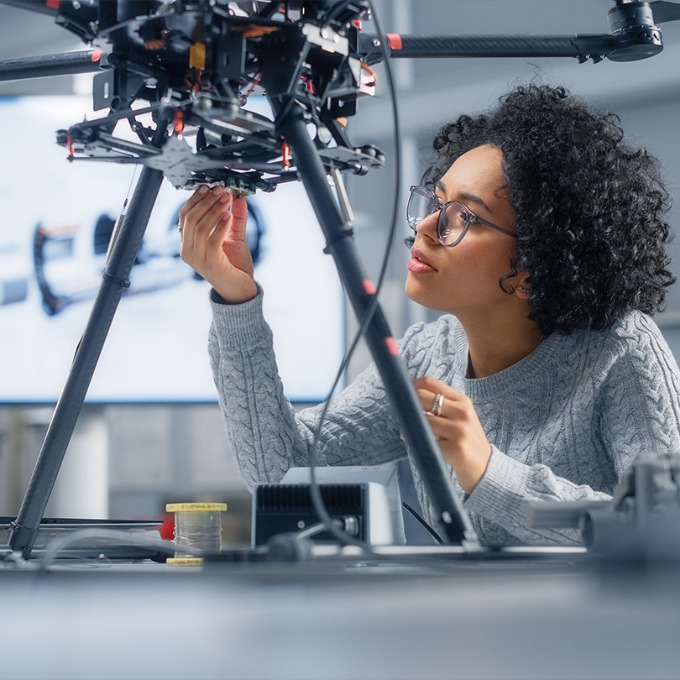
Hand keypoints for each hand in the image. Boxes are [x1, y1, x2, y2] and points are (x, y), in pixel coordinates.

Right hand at [179, 185, 257, 303]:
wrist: (240, 289)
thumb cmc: (235, 266)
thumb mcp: (234, 236)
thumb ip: (235, 216)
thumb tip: (238, 194)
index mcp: (188, 243)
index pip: (184, 215)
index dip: (195, 199)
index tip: (208, 186)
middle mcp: (188, 251)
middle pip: (191, 218)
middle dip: (206, 201)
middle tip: (220, 189)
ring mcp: (197, 258)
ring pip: (200, 227)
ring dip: (214, 210)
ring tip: (227, 199)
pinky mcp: (210, 263)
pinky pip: (212, 240)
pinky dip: (220, 226)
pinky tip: (228, 215)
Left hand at [413, 375, 491, 493]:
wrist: (486, 469)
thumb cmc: (466, 442)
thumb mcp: (460, 418)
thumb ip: (441, 407)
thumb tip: (410, 400)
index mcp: (462, 401)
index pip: (430, 382)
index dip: (411, 386)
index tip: (403, 395)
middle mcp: (463, 412)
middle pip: (422, 397)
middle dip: (408, 405)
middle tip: (403, 415)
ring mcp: (460, 430)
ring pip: (422, 420)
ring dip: (410, 427)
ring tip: (411, 433)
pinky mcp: (456, 449)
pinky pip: (426, 441)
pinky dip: (417, 442)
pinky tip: (419, 446)